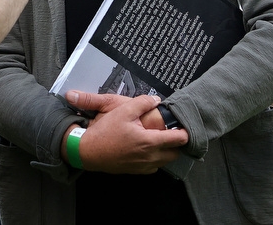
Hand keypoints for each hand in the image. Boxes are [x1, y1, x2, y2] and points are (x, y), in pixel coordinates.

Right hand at [64, 91, 187, 173]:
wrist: (88, 151)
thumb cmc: (105, 131)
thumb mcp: (123, 110)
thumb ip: (143, 103)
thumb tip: (157, 100)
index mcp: (150, 142)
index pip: (178, 140)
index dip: (184, 132)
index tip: (183, 125)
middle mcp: (150, 157)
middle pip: (175, 154)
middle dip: (177, 143)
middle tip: (172, 131)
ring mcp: (143, 166)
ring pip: (165, 161)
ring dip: (166, 152)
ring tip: (159, 139)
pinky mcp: (136, 171)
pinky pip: (153, 166)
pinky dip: (155, 158)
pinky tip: (146, 149)